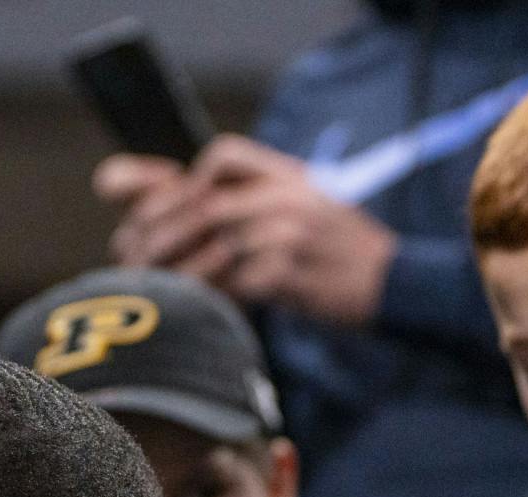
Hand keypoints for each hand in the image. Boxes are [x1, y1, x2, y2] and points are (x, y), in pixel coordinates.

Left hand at [94, 136, 396, 327]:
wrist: (400, 287)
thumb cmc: (342, 257)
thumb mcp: (305, 212)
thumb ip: (254, 205)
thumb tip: (188, 216)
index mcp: (288, 177)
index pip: (221, 158)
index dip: (175, 179)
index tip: (140, 205)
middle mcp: (285, 198)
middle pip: (202, 202)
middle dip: (156, 228)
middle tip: (127, 254)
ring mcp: (287, 234)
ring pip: (210, 244)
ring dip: (172, 267)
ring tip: (146, 286)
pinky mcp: (289, 275)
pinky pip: (232, 283)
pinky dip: (204, 295)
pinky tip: (188, 307)